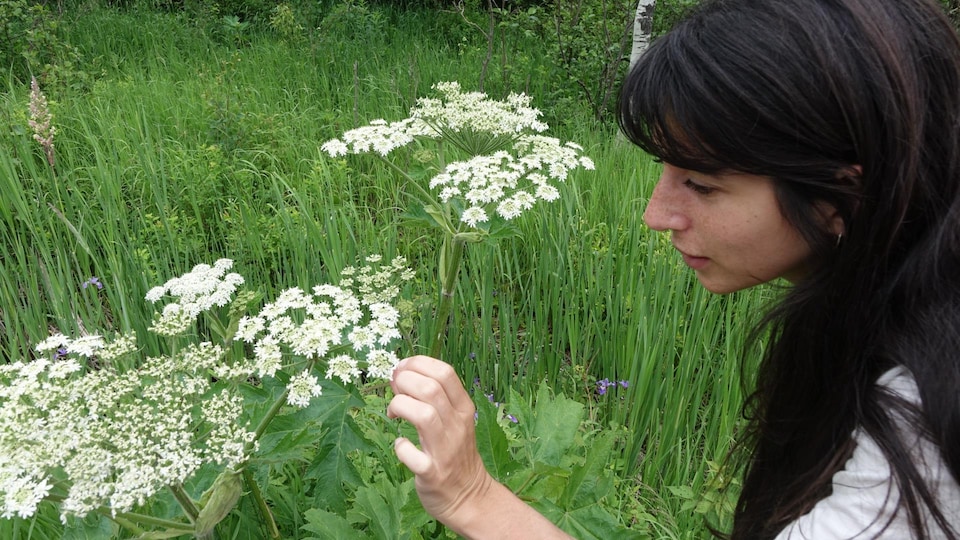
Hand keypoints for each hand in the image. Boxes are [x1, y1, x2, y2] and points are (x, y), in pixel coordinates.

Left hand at [386, 355, 492, 527]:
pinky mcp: (432, 474)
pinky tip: (401, 445)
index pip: (445, 372)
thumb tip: (399, 376)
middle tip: (394, 391)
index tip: (402, 369)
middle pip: (430, 389)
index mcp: (463, 409)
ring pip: (423, 415)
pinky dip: (401, 447)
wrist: (469, 496)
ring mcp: (445, 450)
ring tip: (394, 413)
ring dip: (400, 407)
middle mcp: (457, 426)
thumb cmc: (454, 452)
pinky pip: (412, 455)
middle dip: (405, 382)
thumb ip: (431, 397)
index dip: (417, 364)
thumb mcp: (453, 420)